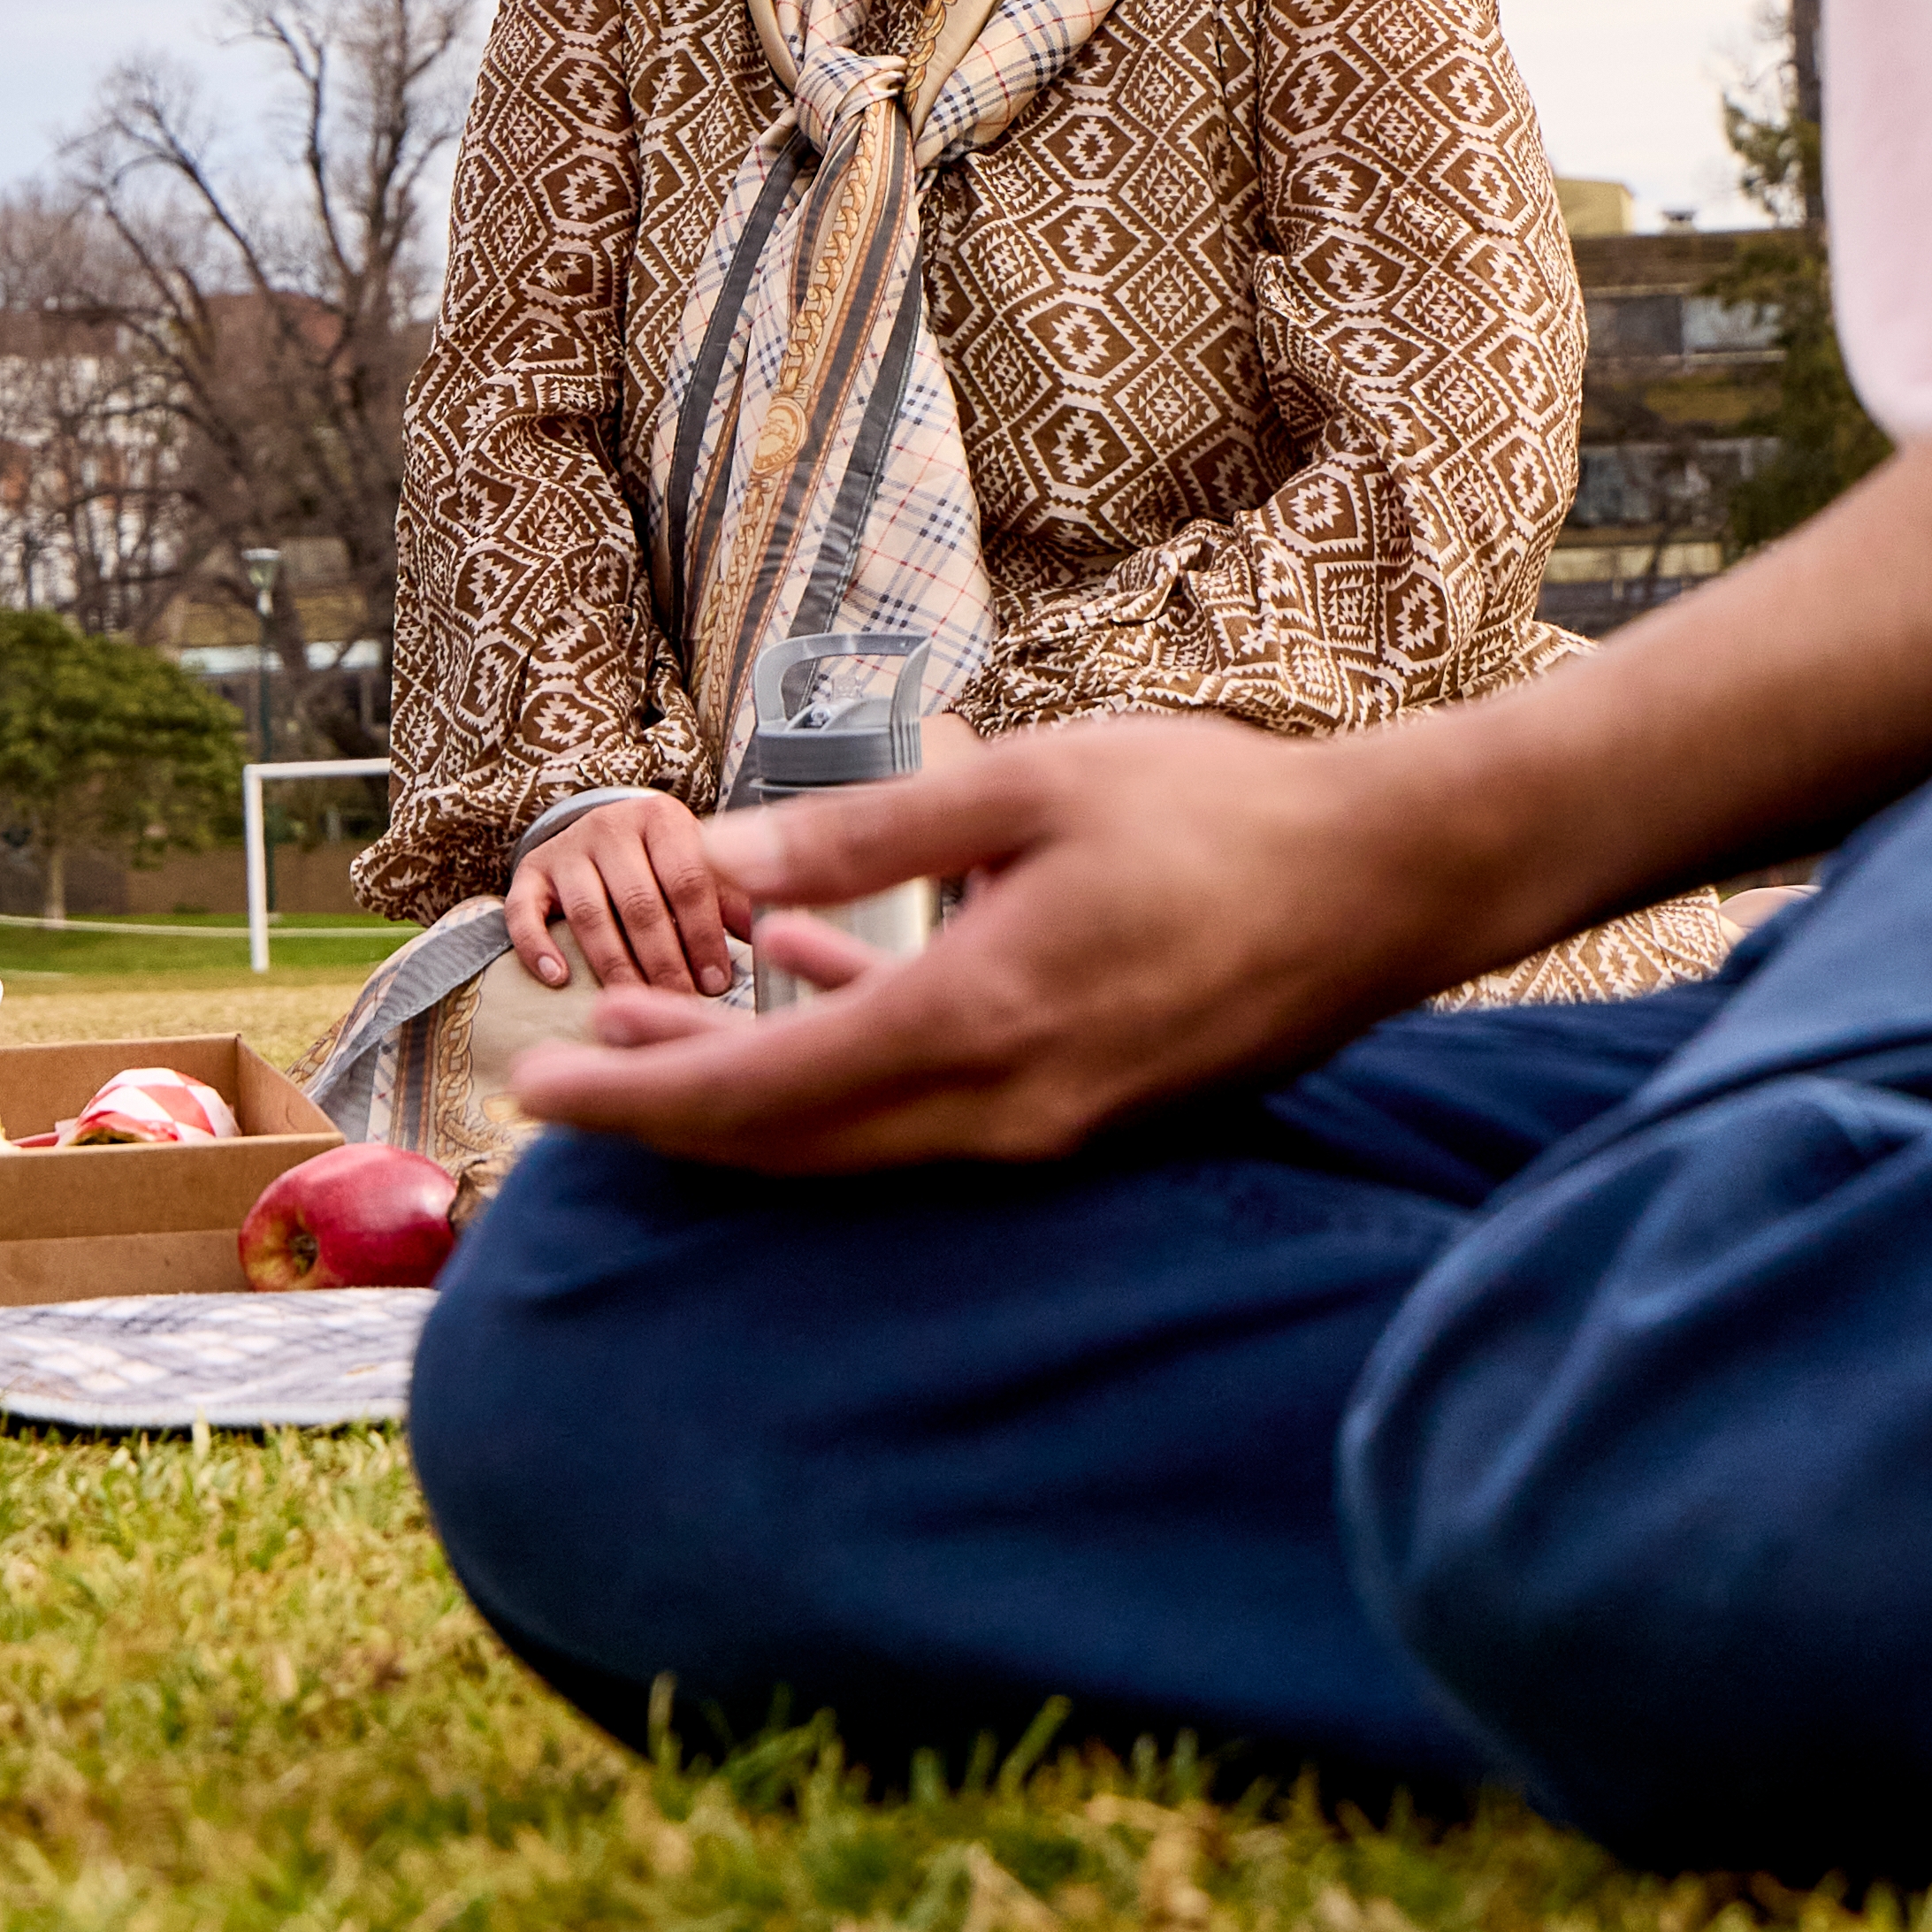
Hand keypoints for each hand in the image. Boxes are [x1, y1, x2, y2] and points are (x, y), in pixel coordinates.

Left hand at [497, 712, 1513, 1174]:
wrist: (1390, 879)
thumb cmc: (1216, 814)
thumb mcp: (1019, 788)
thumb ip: (857, 839)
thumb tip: (710, 861)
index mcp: (979, 1026)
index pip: (765, 1101)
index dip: (640, 1100)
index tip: (541, 1090)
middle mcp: (1008, 1108)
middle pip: (796, 1143)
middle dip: (672, 1103)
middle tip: (569, 1061)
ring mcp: (1055, 1124)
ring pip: (859, 1129)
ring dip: (752, 1078)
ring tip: (652, 1005)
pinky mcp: (1090, 1107)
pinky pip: (933, 1102)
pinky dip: (850, 1050)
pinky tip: (799, 970)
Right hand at [502, 792, 746, 995]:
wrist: (605, 833)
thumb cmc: (663, 862)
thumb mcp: (700, 866)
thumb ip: (731, 899)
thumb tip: (763, 937)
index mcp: (662, 819)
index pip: (687, 879)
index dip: (703, 935)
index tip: (717, 982)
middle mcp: (610, 826)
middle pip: (639, 903)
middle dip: (664, 961)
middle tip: (680, 1004)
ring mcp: (566, 848)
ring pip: (589, 914)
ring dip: (615, 966)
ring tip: (635, 1005)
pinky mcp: (530, 871)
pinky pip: (524, 910)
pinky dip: (538, 947)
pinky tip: (559, 981)